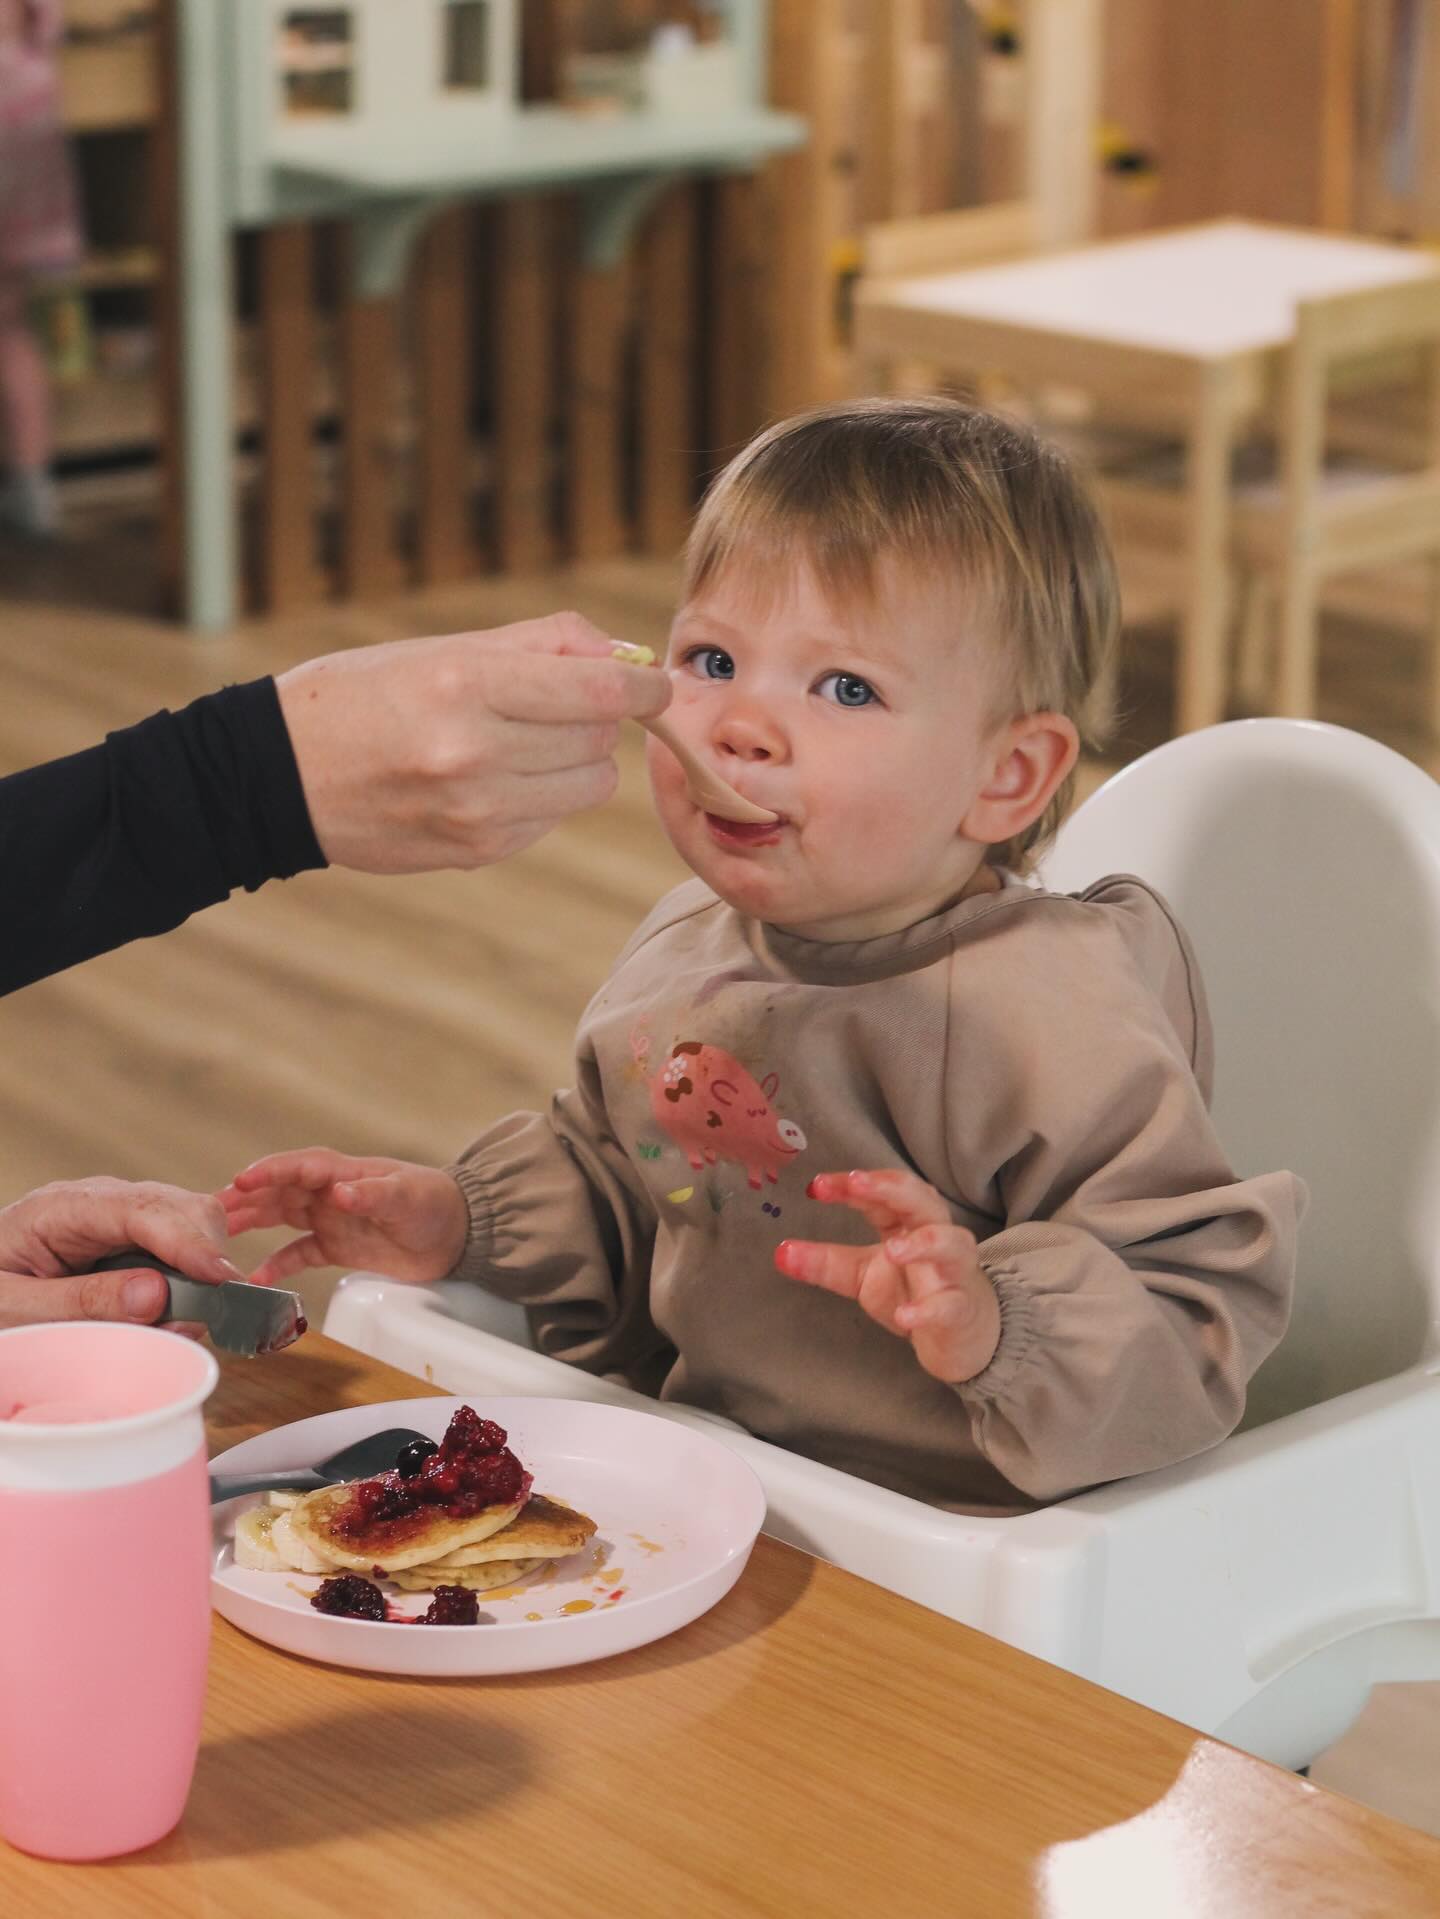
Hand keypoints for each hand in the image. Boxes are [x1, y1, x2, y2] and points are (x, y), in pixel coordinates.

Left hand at [0, 1177, 241, 1334]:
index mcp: (64, 1208)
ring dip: (203, 1271)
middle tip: (203, 1321)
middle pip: (184, 1208)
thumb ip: (80, 1302)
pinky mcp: (133, 1235)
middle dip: (207, 1258)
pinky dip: (193, 1277)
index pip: (144, 1211)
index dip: (189, 1244)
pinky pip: (181, 1244)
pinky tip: (176, 1312)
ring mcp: (121, 1214)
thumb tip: (157, 1295)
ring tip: (180, 1324)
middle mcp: (102, 1199)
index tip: (222, 1281)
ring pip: (193, 1223)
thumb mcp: (16, 1309)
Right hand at [221, 1149, 468, 1287]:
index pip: (298, 1166)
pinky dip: (276, 1265)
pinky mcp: (336, 1246)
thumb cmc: (436, 1204)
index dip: (269, 1172)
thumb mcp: (407, 1197)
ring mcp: (330, 1219)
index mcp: (344, 1172)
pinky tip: (255, 1281)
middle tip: (209, 1211)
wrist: (458, 1235)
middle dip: (245, 1198)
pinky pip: (297, 1253)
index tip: (240, 1181)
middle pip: (279, 1191)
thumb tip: (340, 1193)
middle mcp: (330, 1192)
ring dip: (251, 1224)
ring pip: (280, 1217)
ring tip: (217, 1237)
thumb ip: (374, 1195)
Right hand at [276, 611, 671, 874]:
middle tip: (556, 703)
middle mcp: (476, 754)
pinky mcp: (477, 850)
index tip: (657, 685)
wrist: (279, 776)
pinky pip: (550, 818)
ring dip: (574, 759)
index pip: (600, 693)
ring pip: (587, 785)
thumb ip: (542, 644)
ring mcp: (478, 812)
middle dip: (596, 717)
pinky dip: (540, 796)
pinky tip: (488, 778)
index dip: (645, 689)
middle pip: (600, 739)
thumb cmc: (363, 694)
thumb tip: (623, 657)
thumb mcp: (443, 647)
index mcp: (467, 687)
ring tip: (521, 741)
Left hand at [774, 1170, 1000, 1383]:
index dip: (851, 1186)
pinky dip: (929, 1309)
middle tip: (856, 1183)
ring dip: (924, 1243)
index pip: (882, 1193)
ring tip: (892, 1251)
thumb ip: (825, 1262)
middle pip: (923, 1200)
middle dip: (890, 1187)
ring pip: (952, 1244)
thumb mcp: (862, 1275)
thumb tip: (780, 1252)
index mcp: (908, 1221)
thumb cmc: (914, 1289)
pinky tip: (905, 1317)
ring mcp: (954, 1272)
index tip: (815, 1187)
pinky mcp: (961, 1309)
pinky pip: (951, 1305)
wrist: (960, 1334)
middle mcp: (936, 1236)